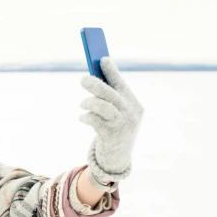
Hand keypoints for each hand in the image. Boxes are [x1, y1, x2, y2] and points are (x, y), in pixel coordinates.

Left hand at [79, 57, 143, 186]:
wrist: (117, 158)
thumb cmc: (113, 129)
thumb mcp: (116, 113)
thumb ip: (108, 98)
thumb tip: (92, 78)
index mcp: (135, 105)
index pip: (122, 84)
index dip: (112, 71)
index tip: (102, 58)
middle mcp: (131, 114)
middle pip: (112, 94)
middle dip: (96, 84)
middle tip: (82, 79)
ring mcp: (123, 126)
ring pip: (105, 107)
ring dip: (89, 102)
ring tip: (82, 104)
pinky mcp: (111, 136)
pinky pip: (95, 121)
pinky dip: (86, 116)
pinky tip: (83, 117)